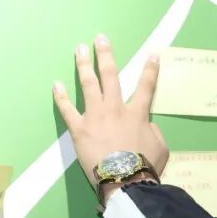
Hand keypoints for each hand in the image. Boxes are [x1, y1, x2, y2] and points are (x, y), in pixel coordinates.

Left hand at [53, 34, 168, 191]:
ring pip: (89, 84)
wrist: (124, 179)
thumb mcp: (160, 146)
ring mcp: (95, 116)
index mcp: (137, 113)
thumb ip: (153, 131)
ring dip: (84, 65)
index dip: (150, 70)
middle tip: (101, 38)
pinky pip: (67, 110)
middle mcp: (115, 108)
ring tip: (80, 49)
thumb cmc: (145, 165)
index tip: (152, 55)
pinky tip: (56, 84)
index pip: (146, 87)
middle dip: (106, 55)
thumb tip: (146, 126)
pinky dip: (61, 97)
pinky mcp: (79, 128)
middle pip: (111, 76)